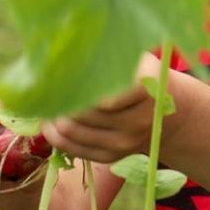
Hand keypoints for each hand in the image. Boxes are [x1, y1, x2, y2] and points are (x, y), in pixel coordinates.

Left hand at [41, 53, 166, 164]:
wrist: (163, 111)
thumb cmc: (141, 76)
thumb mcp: (135, 60)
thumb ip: (108, 59)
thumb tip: (65, 52)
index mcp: (147, 92)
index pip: (106, 98)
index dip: (79, 89)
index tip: (62, 76)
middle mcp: (139, 121)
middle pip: (83, 114)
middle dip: (59, 102)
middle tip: (46, 89)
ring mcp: (126, 143)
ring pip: (72, 132)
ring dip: (53, 119)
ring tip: (46, 104)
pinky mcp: (111, 157)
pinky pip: (71, 149)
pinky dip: (55, 136)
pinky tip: (50, 122)